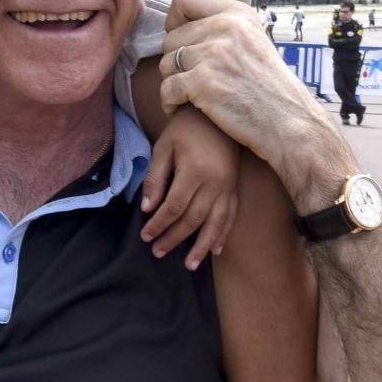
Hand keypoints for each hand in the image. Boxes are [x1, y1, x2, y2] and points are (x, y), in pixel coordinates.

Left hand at [139, 106, 237, 269]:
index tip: (146, 236)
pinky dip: (223, 234)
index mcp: (194, 171)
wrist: (216, 115)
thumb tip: (147, 208)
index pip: (174, 206)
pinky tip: (215, 250)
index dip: (159, 224)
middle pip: (193, 219)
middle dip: (175, 238)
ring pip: (215, 223)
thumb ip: (155, 178)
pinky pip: (231, 216)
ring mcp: (228, 187)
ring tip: (190, 266)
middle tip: (158, 252)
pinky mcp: (235, 188)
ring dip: (202, 246)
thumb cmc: (185, 129)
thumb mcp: (163, 147)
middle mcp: (214, 183)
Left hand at [159, 0, 358, 207]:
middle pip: (170, 38)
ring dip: (173, 83)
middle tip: (192, 80)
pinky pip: (166, 89)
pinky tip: (182, 109)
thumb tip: (177, 24)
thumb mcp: (252, 39)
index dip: (175, 21)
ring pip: (166, 64)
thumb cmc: (267, 87)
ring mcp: (214, 53)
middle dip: (175, 62)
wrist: (289, 123)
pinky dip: (170, 103)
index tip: (184, 42)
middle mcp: (225, 26)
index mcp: (236, 13)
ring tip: (190, 96)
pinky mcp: (203, 82)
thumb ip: (222, 26)